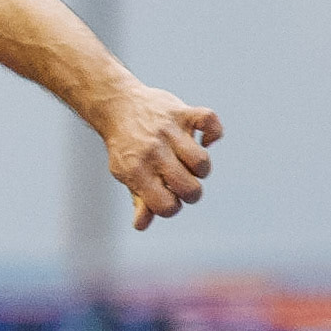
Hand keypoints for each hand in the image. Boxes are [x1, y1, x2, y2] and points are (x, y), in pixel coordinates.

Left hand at [102, 86, 221, 230]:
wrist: (117, 105)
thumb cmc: (126, 146)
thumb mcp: (125, 173)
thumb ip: (139, 199)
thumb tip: (141, 225)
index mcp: (136, 171)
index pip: (166, 205)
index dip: (172, 207)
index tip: (168, 197)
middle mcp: (152, 151)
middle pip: (189, 187)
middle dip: (191, 193)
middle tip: (183, 184)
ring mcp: (168, 130)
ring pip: (201, 162)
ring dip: (202, 169)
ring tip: (190, 164)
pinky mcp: (182, 112)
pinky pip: (210, 121)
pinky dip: (214, 133)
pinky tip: (204, 140)